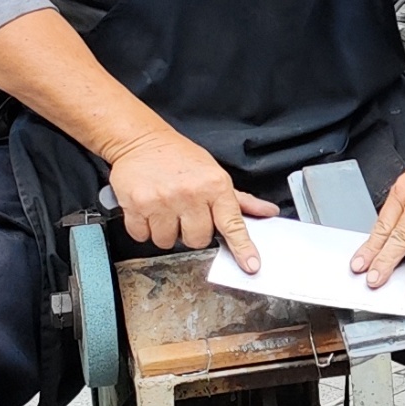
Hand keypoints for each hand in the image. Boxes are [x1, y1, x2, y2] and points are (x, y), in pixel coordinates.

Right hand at [104, 129, 274, 269]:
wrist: (142, 141)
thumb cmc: (181, 158)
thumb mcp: (215, 174)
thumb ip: (241, 200)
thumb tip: (267, 212)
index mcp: (214, 186)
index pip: (232, 223)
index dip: (242, 247)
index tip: (250, 264)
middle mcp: (190, 194)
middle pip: (198, 240)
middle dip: (192, 232)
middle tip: (186, 213)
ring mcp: (162, 201)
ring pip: (168, 242)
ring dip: (166, 232)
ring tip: (165, 209)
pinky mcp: (136, 205)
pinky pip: (143, 236)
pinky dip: (144, 229)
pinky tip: (149, 210)